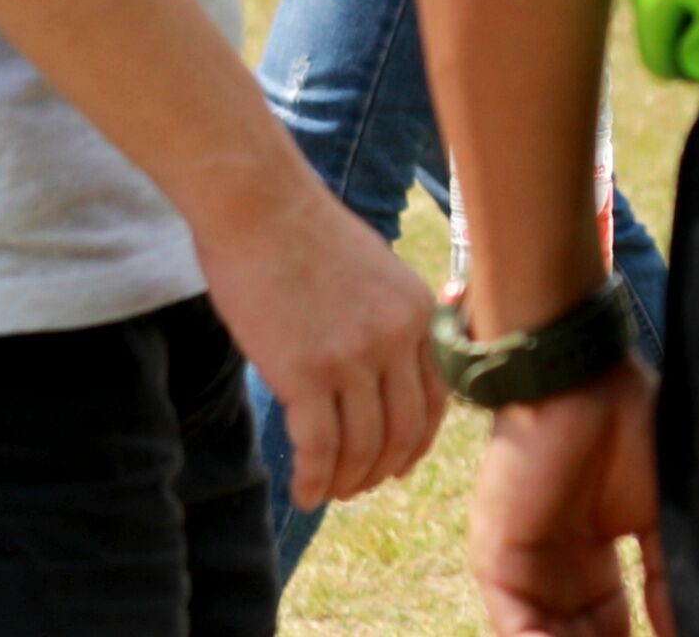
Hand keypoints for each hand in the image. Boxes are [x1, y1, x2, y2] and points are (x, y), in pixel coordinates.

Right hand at [192, 170, 439, 511]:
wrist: (261, 206)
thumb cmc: (307, 236)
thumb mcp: (378, 272)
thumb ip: (392, 319)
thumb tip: (391, 369)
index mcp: (421, 313)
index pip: (437, 399)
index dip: (418, 442)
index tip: (398, 464)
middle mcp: (397, 338)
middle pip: (403, 431)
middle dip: (382, 470)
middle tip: (358, 487)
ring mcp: (353, 358)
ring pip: (362, 447)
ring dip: (346, 481)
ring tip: (328, 492)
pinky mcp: (304, 373)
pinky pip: (319, 447)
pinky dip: (314, 479)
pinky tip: (303, 492)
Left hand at [467, 361, 670, 636]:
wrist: (580, 382)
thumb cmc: (628, 429)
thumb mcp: (659, 511)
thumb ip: (666, 571)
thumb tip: (689, 625)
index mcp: (593, 562)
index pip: (611, 628)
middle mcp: (556, 574)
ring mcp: (524, 572)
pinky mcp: (497, 564)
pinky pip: (514, 627)